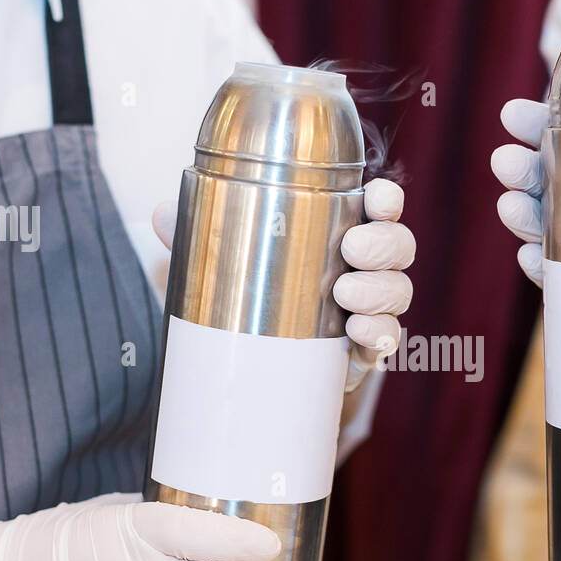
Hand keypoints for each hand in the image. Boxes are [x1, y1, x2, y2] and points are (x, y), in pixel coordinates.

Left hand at [152, 177, 414, 391]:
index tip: (377, 196)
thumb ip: (196, 234)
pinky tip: (361, 334)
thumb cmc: (243, 295)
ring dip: (381, 290)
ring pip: (398, 293)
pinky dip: (381, 335)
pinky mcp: (362, 353)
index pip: (379, 210)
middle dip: (384, 243)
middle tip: (351, 248)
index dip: (387, 201)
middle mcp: (364, 270)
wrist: (249, 364)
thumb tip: (162, 215)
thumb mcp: (219, 260)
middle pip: (398, 248)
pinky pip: (387, 342)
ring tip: (345, 293)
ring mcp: (367, 311)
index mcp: (340, 233)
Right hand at [490, 99, 560, 342]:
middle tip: (508, 161)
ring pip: (542, 224)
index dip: (538, 121)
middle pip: (545, 177)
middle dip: (519, 167)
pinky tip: (534, 257)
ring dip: (520, 214)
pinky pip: (558, 276)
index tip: (515, 115)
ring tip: (512, 207)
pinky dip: (541, 266)